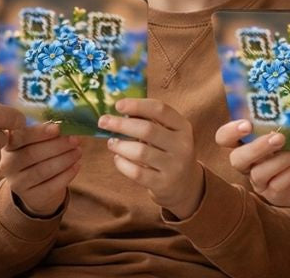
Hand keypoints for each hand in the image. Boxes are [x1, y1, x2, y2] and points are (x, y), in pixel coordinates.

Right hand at [0, 121, 82, 216]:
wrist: (34, 187)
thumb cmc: (38, 155)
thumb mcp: (35, 141)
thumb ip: (45, 131)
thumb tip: (67, 123)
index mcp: (8, 145)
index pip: (20, 137)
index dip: (39, 132)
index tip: (58, 128)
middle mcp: (8, 165)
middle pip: (32, 154)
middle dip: (57, 146)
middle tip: (75, 139)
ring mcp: (18, 183)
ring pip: (42, 171)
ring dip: (64, 159)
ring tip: (78, 151)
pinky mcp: (32, 197)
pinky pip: (51, 186)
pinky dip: (67, 175)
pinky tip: (77, 165)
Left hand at [97, 98, 204, 217]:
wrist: (185, 184)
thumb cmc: (168, 151)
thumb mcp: (168, 134)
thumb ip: (150, 121)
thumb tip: (120, 109)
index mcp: (183, 127)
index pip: (160, 110)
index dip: (137, 105)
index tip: (118, 105)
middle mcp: (181, 146)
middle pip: (148, 129)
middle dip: (121, 124)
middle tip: (103, 122)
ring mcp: (174, 166)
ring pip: (140, 152)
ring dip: (120, 145)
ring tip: (112, 142)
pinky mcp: (163, 184)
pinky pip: (137, 172)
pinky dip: (122, 164)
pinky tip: (118, 158)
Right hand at [215, 119, 289, 208]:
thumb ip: (287, 117)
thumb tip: (289, 102)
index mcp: (247, 141)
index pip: (224, 138)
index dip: (230, 132)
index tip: (247, 124)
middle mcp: (248, 162)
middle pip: (237, 159)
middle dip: (256, 148)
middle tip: (278, 137)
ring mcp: (260, 181)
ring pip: (258, 173)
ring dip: (280, 160)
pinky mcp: (275, 195)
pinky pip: (277, 185)